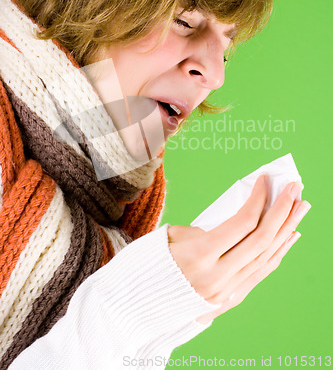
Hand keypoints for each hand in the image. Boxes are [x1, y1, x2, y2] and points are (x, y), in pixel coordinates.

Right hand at [167, 174, 310, 323]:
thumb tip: (241, 219)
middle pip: (261, 238)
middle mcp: (217, 276)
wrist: (139, 302)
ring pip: (266, 256)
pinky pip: (260, 273)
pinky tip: (289, 236)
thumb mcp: (174, 236)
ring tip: (300, 208)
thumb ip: (209, 229)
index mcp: (199, 255)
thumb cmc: (153, 261)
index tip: (265, 181)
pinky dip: (278, 252)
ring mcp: (225, 291)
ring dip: (286, 229)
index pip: (242, 222)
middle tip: (294, 188)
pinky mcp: (229, 300)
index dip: (258, 198)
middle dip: (282, 210)